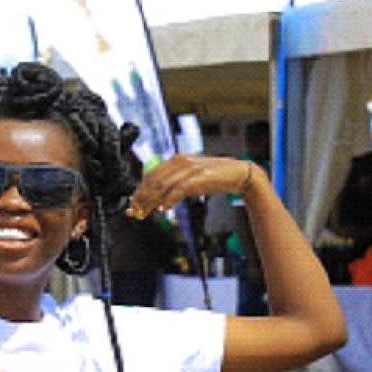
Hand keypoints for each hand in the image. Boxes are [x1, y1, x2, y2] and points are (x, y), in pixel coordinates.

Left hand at [129, 156, 259, 219]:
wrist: (238, 173)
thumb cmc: (214, 177)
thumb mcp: (191, 179)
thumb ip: (174, 186)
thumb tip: (159, 202)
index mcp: (176, 159)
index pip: (151, 175)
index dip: (140, 190)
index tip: (132, 204)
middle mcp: (180, 161)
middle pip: (154, 180)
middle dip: (142, 197)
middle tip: (135, 211)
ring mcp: (190, 168)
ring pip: (163, 185)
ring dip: (152, 200)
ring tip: (145, 212)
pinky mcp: (199, 177)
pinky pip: (179, 189)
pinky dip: (169, 199)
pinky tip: (164, 208)